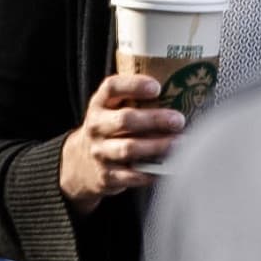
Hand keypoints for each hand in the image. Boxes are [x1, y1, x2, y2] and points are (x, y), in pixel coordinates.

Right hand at [57, 74, 185, 213]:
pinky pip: (133, 175)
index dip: (133, 85)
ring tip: (180, 144)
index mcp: (99, 104)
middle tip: (178, 120)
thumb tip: (179, 93)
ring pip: (129, 148)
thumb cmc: (108, 130)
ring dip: (157, 146)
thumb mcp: (110, 111)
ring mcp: (100, 152)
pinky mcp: (107, 176)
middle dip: (154, 119)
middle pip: (124, 119)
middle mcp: (96, 126)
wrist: (80, 163)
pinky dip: (153, 172)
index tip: (156, 87)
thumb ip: (133, 102)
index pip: (111, 87)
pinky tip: (170, 167)